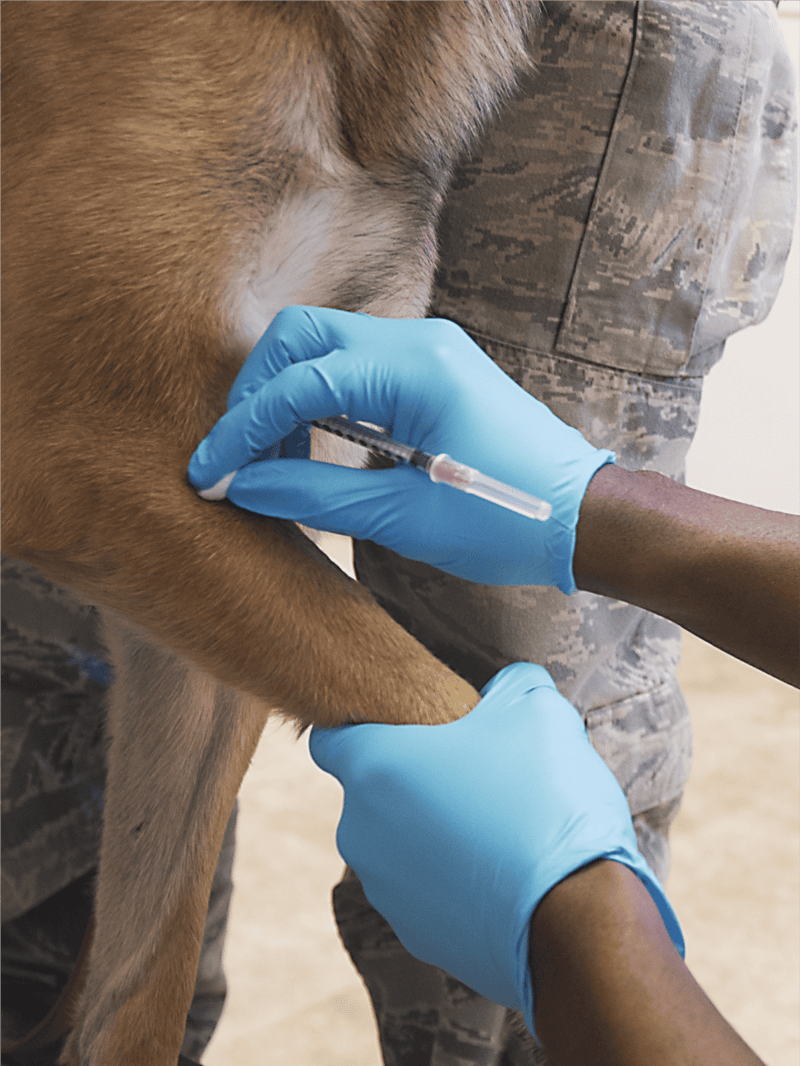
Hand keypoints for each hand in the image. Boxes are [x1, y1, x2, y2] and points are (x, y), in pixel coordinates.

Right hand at [188, 307, 613, 590]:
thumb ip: (313, 495)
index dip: (244, 428)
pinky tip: (307, 451)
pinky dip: (318, 404)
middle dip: (255, 395)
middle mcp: (420, 342)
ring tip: (270, 467)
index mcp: (418, 369)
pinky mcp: (429, 370)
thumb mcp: (402, 517)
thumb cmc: (506, 521)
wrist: (581, 518)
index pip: (301, 380)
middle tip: (235, 459)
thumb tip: (241, 487)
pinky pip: (353, 369)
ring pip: (323, 349)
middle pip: (302, 338)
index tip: (209, 472)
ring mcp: (427, 350)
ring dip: (284, 399)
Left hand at [308, 662, 683, 1036]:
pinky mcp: (415, 934)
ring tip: (497, 825)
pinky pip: (426, 890)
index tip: (403, 727)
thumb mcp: (536, 710)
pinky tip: (502, 871)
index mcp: (374, 766)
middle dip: (416, 780)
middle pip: (375, 791)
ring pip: (400, 842)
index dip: (363, 726)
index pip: (330, 737)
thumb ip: (506, 688)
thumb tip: (507, 690)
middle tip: (475, 772)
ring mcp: (384, 887)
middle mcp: (361, 829)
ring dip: (435, 830)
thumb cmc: (546, 801)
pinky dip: (453, 879)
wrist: (578, 917)